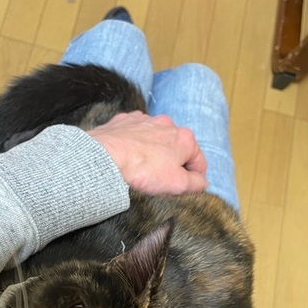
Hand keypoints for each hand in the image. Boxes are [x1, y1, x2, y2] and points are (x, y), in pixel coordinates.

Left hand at [88, 111, 207, 194]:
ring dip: (153, 152)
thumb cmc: (142, 170)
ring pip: (155, 139)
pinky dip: (134, 143)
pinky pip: (134, 133)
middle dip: (172, 163)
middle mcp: (166, 123)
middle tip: (161, 180)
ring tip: (142, 169)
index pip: (198, 161)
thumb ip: (196, 183)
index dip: (196, 177)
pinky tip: (127, 156)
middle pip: (176, 148)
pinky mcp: (124, 121)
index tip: (188, 187)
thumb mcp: (177, 184)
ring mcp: (144, 120)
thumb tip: (202, 182)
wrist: (105, 157)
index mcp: (185, 138)